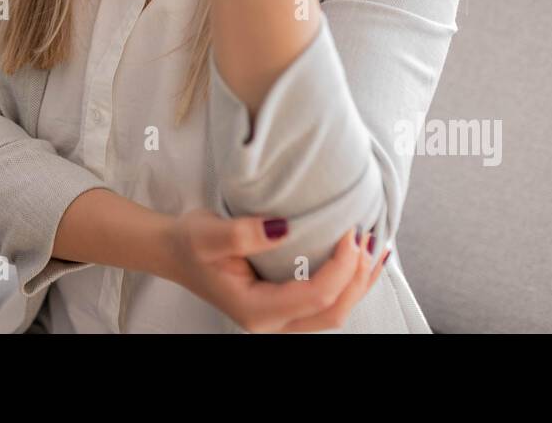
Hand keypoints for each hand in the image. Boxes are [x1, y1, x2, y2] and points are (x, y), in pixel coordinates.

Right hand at [162, 208, 390, 332]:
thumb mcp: (208, 234)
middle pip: (333, 312)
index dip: (341, 266)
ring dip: (359, 281)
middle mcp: (272, 322)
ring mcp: (281, 318)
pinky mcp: (286, 305)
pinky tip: (364, 258)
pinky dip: (350, 281)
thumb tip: (284, 228)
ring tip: (376, 246)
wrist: (175, 252)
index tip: (350, 231)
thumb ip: (243, 234)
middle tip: (367, 237)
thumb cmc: (190, 243)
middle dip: (358, 277)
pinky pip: (327, 302)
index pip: (315, 296)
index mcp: (255, 310)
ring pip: (335, 311)